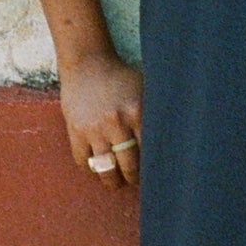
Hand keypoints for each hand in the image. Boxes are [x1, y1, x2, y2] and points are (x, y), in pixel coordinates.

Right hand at [60, 50, 143, 189]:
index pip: (150, 151)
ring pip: (105, 168)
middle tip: (134, 181)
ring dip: (111, 180)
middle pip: (129, 165)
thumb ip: (153, 115)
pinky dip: (90, 169)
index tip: (154, 174)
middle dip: (133, 178)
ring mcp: (94, 128)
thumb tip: (170, 142)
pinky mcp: (75, 130)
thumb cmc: (121, 78)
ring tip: (114, 182)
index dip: (153, 167)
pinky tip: (96, 168)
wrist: (87, 63)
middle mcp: (117, 122)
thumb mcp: (143, 91)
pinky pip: (83, 160)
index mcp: (138, 112)